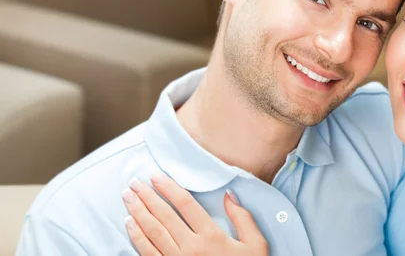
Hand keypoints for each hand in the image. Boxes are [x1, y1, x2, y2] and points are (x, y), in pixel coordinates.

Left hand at [121, 172, 268, 255]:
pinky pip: (148, 253)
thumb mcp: (255, 244)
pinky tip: (130, 225)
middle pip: (164, 216)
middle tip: (134, 183)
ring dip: (138, 213)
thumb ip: (243, 217)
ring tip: (128, 198)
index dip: (169, 188)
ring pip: (153, 232)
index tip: (156, 177)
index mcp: (211, 236)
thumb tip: (229, 195)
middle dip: (147, 197)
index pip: (185, 204)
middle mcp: (191, 247)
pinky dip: (137, 237)